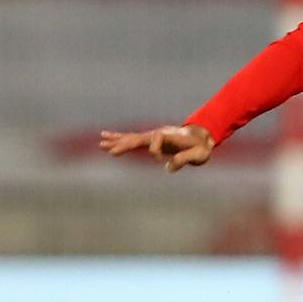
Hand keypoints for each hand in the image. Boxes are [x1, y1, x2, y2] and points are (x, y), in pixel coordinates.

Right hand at [100, 124, 214, 172]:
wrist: (201, 137)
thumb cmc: (201, 147)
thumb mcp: (199, 154)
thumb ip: (186, 159)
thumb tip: (168, 167)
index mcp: (169, 136)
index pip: (156, 139)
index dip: (155, 149)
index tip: (160, 161)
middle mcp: (158, 134)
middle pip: (138, 138)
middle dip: (124, 144)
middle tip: (109, 151)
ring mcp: (152, 136)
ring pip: (131, 138)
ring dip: (117, 142)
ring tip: (101, 144)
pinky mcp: (150, 140)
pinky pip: (132, 139)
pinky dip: (119, 139)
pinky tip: (106, 138)